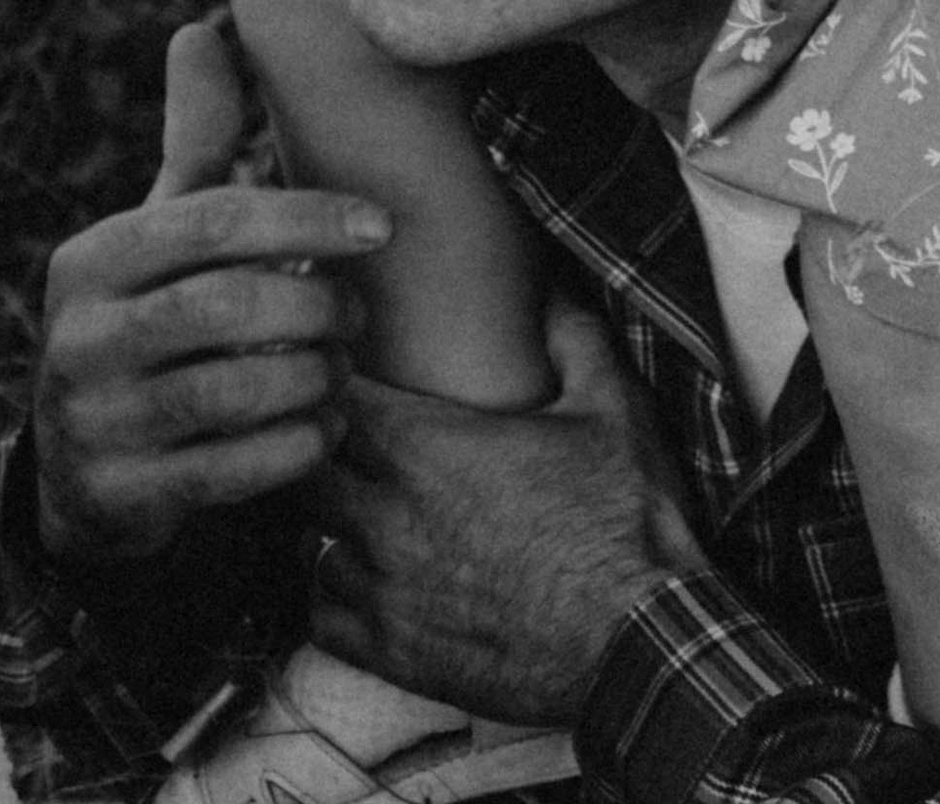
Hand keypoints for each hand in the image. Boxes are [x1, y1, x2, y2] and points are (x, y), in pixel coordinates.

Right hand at [32, 18, 388, 566]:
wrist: (80, 470)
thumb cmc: (147, 318)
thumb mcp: (158, 234)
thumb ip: (193, 143)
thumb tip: (200, 30)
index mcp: (92, 260)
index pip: (214, 219)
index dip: (307, 217)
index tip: (381, 225)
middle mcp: (78, 338)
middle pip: (229, 306)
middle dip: (318, 306)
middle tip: (359, 315)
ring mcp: (91, 423)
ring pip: (233, 392)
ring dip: (314, 378)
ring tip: (344, 369)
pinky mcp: (116, 497)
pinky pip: (230, 471)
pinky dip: (295, 446)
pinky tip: (324, 426)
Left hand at [309, 297, 704, 725]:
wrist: (630, 641)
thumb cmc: (621, 522)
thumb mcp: (611, 407)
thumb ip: (574, 336)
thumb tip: (555, 286)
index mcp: (429, 450)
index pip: (338, 401)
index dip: (334, 383)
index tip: (345, 372)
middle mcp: (389, 519)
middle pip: (308, 473)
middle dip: (321, 450)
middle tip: (345, 437)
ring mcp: (385, 591)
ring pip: (310, 546)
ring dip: (329, 524)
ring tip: (355, 509)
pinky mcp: (393, 654)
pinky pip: (324, 618)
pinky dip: (334, 593)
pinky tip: (363, 578)